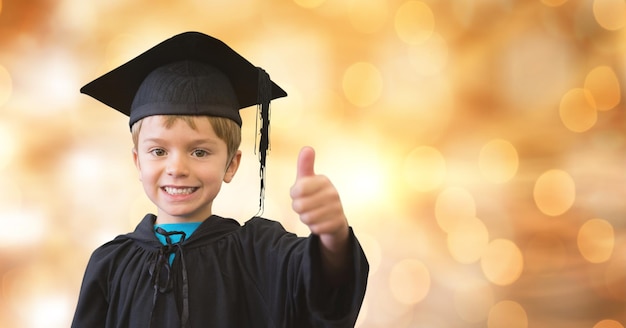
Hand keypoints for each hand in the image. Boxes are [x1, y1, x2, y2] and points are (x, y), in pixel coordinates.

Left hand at [290, 146, 350, 282]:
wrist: (334, 219)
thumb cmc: (316, 197)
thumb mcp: (307, 181)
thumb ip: (305, 166)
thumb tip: (307, 148)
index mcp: (324, 180)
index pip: (297, 189)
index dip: (294, 195)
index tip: (300, 194)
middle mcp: (333, 193)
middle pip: (299, 206)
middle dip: (299, 209)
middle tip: (306, 206)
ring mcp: (337, 208)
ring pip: (307, 218)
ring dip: (306, 218)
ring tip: (313, 213)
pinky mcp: (338, 223)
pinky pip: (315, 228)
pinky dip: (314, 228)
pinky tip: (320, 222)